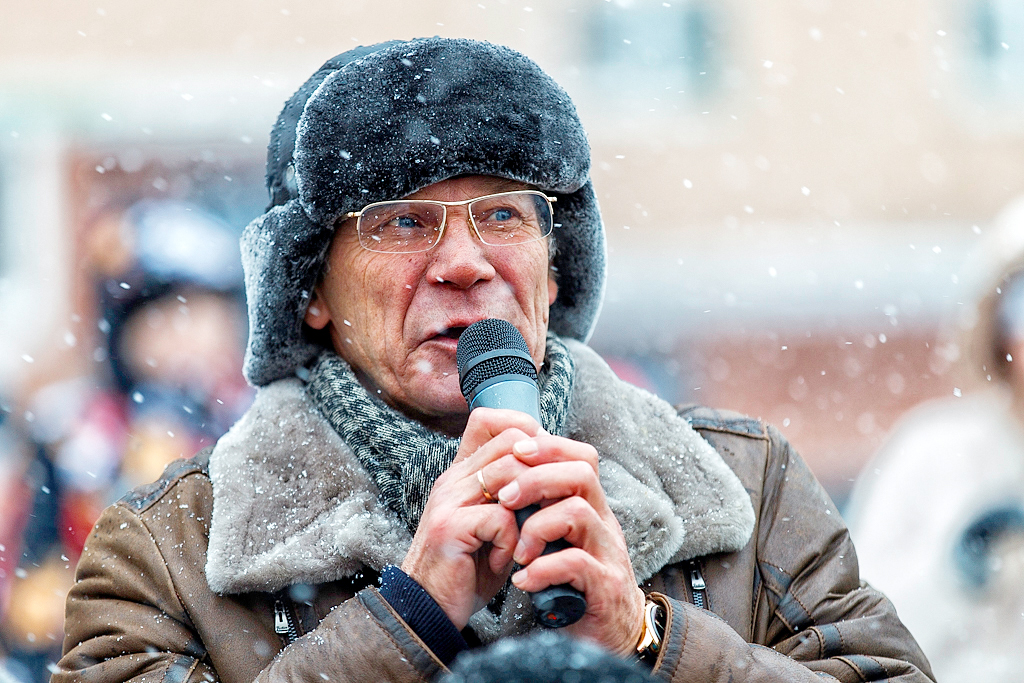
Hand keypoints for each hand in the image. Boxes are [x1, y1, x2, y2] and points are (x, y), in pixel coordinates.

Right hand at [400, 408, 542, 628]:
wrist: (428, 609)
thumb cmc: (468, 568)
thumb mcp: (493, 525)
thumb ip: (514, 497)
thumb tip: (554, 473)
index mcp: (462, 473)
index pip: (493, 421)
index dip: (527, 435)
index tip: (544, 471)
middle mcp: (453, 479)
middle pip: (511, 443)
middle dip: (540, 476)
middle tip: (544, 511)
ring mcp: (448, 500)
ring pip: (510, 475)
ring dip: (529, 511)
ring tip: (525, 540)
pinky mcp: (450, 527)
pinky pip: (501, 517)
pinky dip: (512, 542)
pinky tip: (505, 561)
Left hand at [498, 435, 645, 656]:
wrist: (610, 640)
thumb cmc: (574, 587)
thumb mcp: (558, 543)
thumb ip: (542, 513)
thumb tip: (506, 481)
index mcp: (592, 509)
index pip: (580, 458)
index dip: (548, 448)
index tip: (513, 452)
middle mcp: (605, 525)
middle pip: (581, 474)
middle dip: (536, 479)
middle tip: (504, 498)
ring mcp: (609, 554)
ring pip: (578, 512)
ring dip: (536, 527)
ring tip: (516, 552)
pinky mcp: (606, 587)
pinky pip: (577, 563)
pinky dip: (543, 569)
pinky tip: (523, 581)